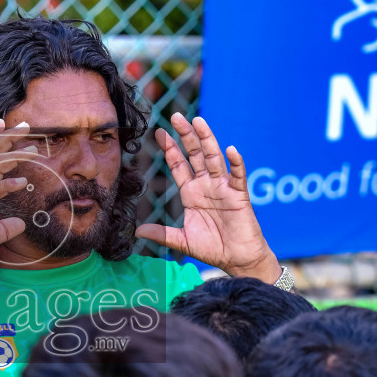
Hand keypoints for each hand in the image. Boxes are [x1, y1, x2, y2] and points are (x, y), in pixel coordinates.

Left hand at [135, 113, 280, 280]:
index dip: (169, 149)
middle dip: (186, 136)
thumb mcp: (182, 240)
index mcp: (191, 193)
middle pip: (195, 155)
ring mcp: (223, 188)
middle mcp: (206, 186)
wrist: (237, 260)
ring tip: (199, 122)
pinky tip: (231, 150)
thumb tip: (137, 231)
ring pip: (214, 159)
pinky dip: (236, 163)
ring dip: (208, 140)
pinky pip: (238, 176)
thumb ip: (162, 234)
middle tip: (175, 116)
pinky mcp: (239, 196)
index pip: (179, 165)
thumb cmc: (212, 248)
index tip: (158, 132)